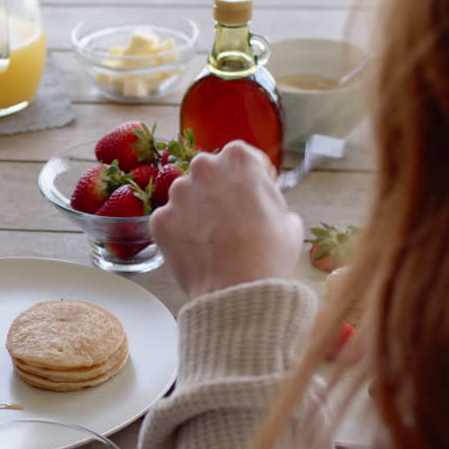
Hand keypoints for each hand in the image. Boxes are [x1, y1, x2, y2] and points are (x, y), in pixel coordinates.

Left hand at [151, 141, 302, 298]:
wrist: (238, 290)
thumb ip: (270, 200)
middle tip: (230, 217)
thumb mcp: (289, 220)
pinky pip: (170, 220)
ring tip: (212, 238)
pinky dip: (180, 231)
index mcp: (238, 158)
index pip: (242, 157)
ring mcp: (177, 193)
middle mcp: (203, 167)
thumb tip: (263, 206)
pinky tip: (196, 250)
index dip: (250, 177)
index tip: (253, 193)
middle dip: (218, 188)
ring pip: (186, 195)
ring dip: (196, 209)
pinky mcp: (159, 219)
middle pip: (209, 171)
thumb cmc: (270, 254)